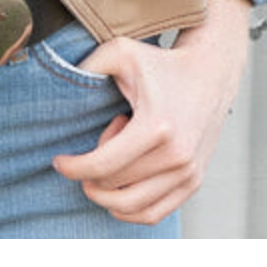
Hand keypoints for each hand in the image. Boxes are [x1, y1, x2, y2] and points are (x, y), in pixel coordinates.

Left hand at [52, 0, 251, 224]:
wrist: (210, 73)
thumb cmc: (161, 63)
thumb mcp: (121, 52)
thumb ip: (88, 65)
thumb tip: (56, 83)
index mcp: (156, 127)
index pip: (102, 166)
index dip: (73, 168)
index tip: (59, 161)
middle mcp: (176, 156)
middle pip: (113, 186)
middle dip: (94, 169)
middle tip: (101, 141)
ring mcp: (187, 173)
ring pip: (131, 207)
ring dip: (108, 190)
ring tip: (114, 159)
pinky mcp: (193, 182)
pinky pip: (153, 214)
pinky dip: (128, 210)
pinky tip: (118, 187)